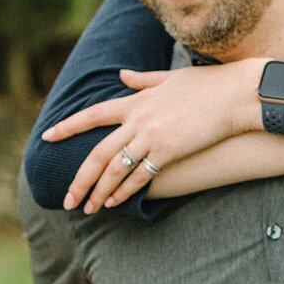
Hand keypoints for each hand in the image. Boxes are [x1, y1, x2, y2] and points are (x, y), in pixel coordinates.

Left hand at [46, 63, 259, 210]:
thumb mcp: (170, 79)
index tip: (48, 136)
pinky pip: (140, 176)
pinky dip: (124, 191)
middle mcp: (139, 119)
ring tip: (88, 207)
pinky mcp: (169, 151)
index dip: (69, 127)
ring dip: (99, 191)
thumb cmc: (209, 86)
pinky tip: (113, 202)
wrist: (236, 95)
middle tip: (67, 198)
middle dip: (80, 178)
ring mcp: (152, 136)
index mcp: (137, 100)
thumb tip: (121, 76)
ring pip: (115, 169)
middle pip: (99, 152)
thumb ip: (142, 80)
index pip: (93, 114)